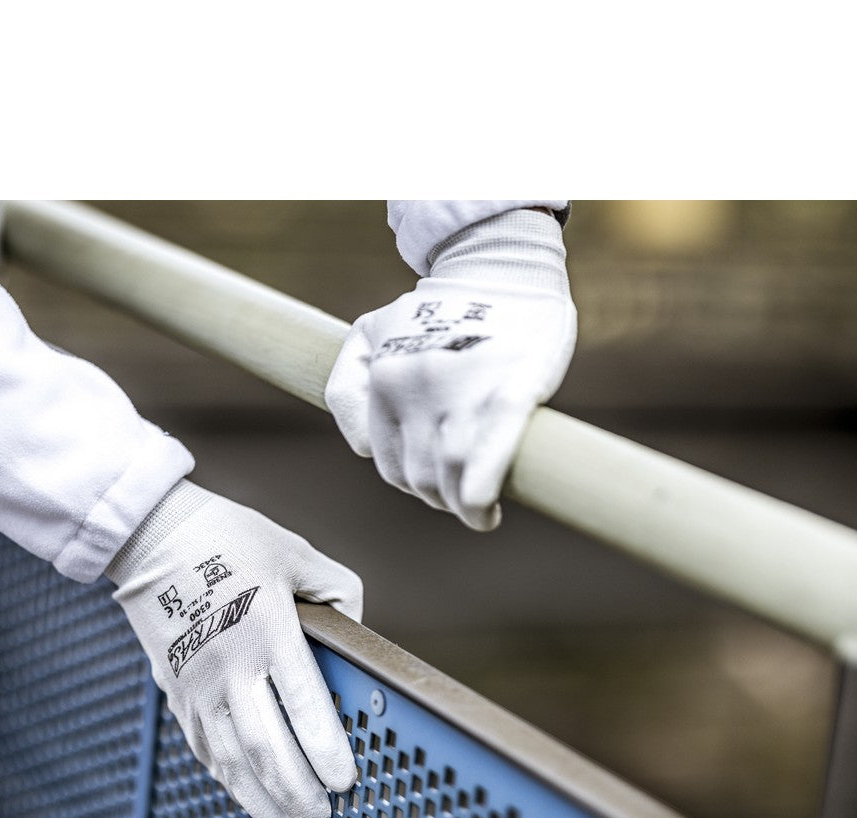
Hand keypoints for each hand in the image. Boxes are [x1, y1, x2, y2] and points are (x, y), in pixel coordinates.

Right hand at [107, 481, 361, 817]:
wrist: (151, 536)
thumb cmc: (231, 539)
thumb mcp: (299, 554)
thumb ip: (339, 598)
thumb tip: (354, 641)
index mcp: (267, 629)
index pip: (303, 703)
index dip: (325, 749)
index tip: (346, 782)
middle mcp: (229, 665)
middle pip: (266, 748)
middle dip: (297, 792)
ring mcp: (197, 685)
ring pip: (230, 760)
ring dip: (262, 801)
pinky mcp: (175, 693)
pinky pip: (204, 749)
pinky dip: (230, 781)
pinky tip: (252, 799)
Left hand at [325, 208, 575, 530]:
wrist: (506, 267)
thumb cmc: (443, 309)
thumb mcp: (371, 330)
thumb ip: (347, 384)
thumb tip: (365, 449)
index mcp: (384, 378)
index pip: (387, 461)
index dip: (411, 482)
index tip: (433, 484)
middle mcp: (416, 388)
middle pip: (418, 477)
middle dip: (439, 497)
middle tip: (461, 497)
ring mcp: (462, 393)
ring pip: (449, 478)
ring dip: (464, 508)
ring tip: (479, 510)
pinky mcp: (509, 395)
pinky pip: (487, 460)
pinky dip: (479, 497)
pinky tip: (486, 510)